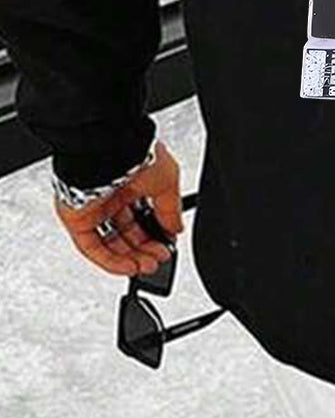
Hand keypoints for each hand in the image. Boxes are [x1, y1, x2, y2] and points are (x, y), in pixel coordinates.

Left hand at [54, 138, 183, 277]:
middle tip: (158, 259)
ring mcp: (91, 209)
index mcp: (128, 182)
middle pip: (125, 233)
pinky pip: (92, 247)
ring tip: (147, 266)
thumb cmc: (135, 153)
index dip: (154, 234)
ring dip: (129, 259)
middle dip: (144, 249)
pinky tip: (129, 267)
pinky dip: (110, 261)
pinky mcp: (76, 219)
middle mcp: (108, 196)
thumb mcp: (168, 182)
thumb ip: (171, 210)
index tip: (166, 245)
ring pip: (108, 243)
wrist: (111, 149)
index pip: (140, 216)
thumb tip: (176, 228)